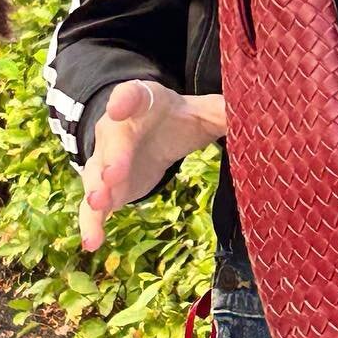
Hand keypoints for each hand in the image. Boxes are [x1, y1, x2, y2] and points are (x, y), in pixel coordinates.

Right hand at [78, 81, 225, 250]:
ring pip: (96, 173)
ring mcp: (105, 159)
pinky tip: (93, 242)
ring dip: (97, 189)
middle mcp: (116, 128)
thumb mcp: (199, 113)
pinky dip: (91, 223)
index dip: (125, 100)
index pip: (131, 94)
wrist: (154, 135)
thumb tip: (246, 112)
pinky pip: (93, 205)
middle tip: (113, 175)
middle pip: (112, 140)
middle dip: (113, 156)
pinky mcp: (104, 188)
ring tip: (99, 205)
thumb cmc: (177, 120)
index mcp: (142, 102)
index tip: (119, 106)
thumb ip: (219, 112)